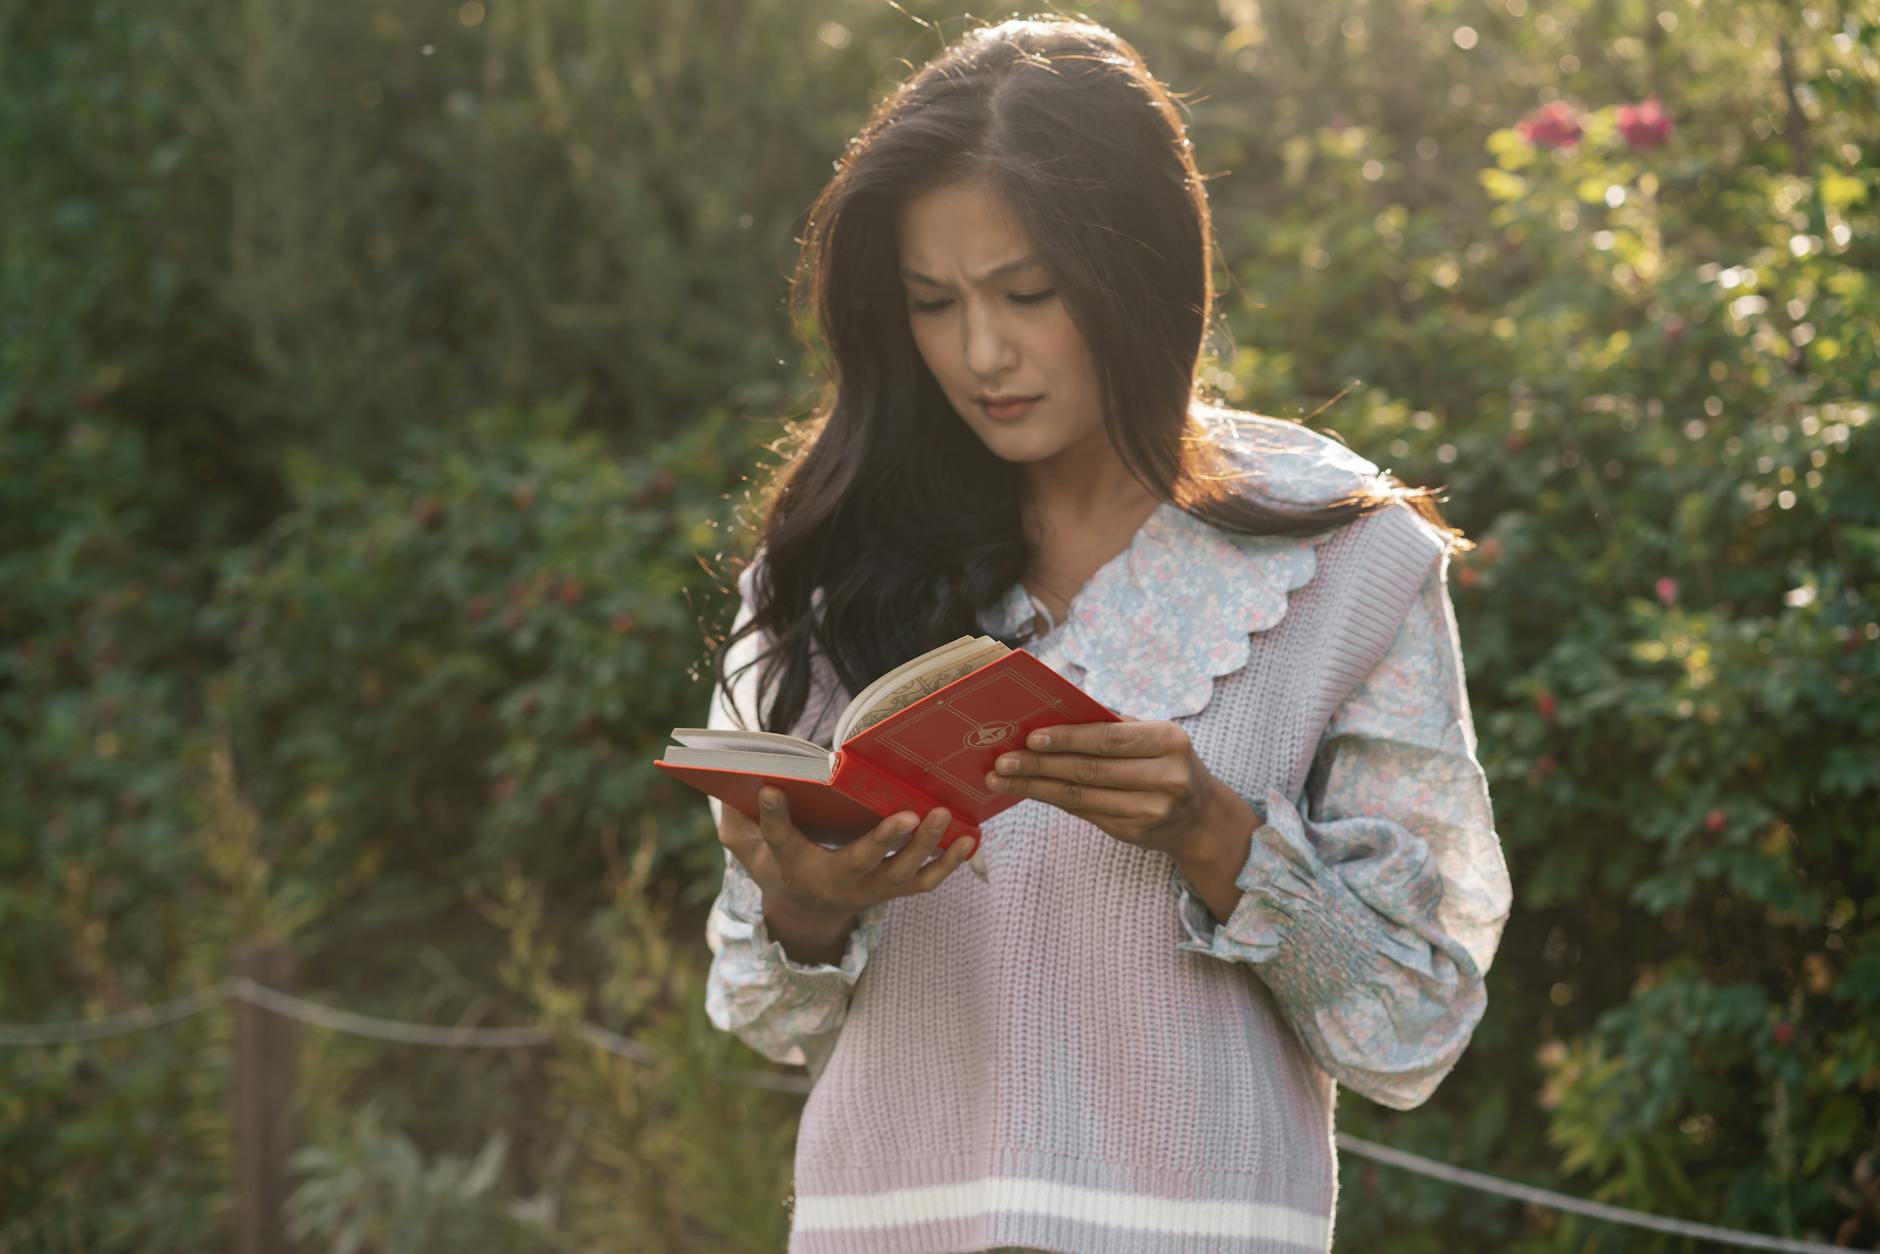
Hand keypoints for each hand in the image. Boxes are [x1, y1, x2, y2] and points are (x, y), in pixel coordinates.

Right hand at [716, 787, 977, 926]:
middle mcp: (836, 881)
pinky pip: (926, 881)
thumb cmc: (779, 865)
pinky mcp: (895, 889)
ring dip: (926, 846)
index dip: (773, 817)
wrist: (809, 912)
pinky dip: (949, 862)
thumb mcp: (748, 849)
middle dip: (884, 840)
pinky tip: (968, 837)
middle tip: (907, 813)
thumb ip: (738, 824)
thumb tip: (731, 786)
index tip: (770, 788)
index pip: (781, 840)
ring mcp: (871, 889)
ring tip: (942, 813)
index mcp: (795, 866)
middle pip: (861, 862)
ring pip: (902, 872)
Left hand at [982, 716, 1243, 859]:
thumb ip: (1112, 726)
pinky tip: (1028, 790)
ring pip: (1081, 797)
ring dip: (1036, 787)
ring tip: (1001, 779)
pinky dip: (1052, 800)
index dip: (1069, 739)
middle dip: (1040, 765)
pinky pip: (1085, 813)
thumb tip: (1053, 713)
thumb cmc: (1166, 763)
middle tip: (1002, 760)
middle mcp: (1166, 778)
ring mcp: (1151, 810)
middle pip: (1090, 771)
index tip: (1031, 737)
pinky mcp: (1135, 834)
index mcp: (1169, 741)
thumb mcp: (1154, 737)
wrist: (1201, 818)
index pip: (1110, 739)